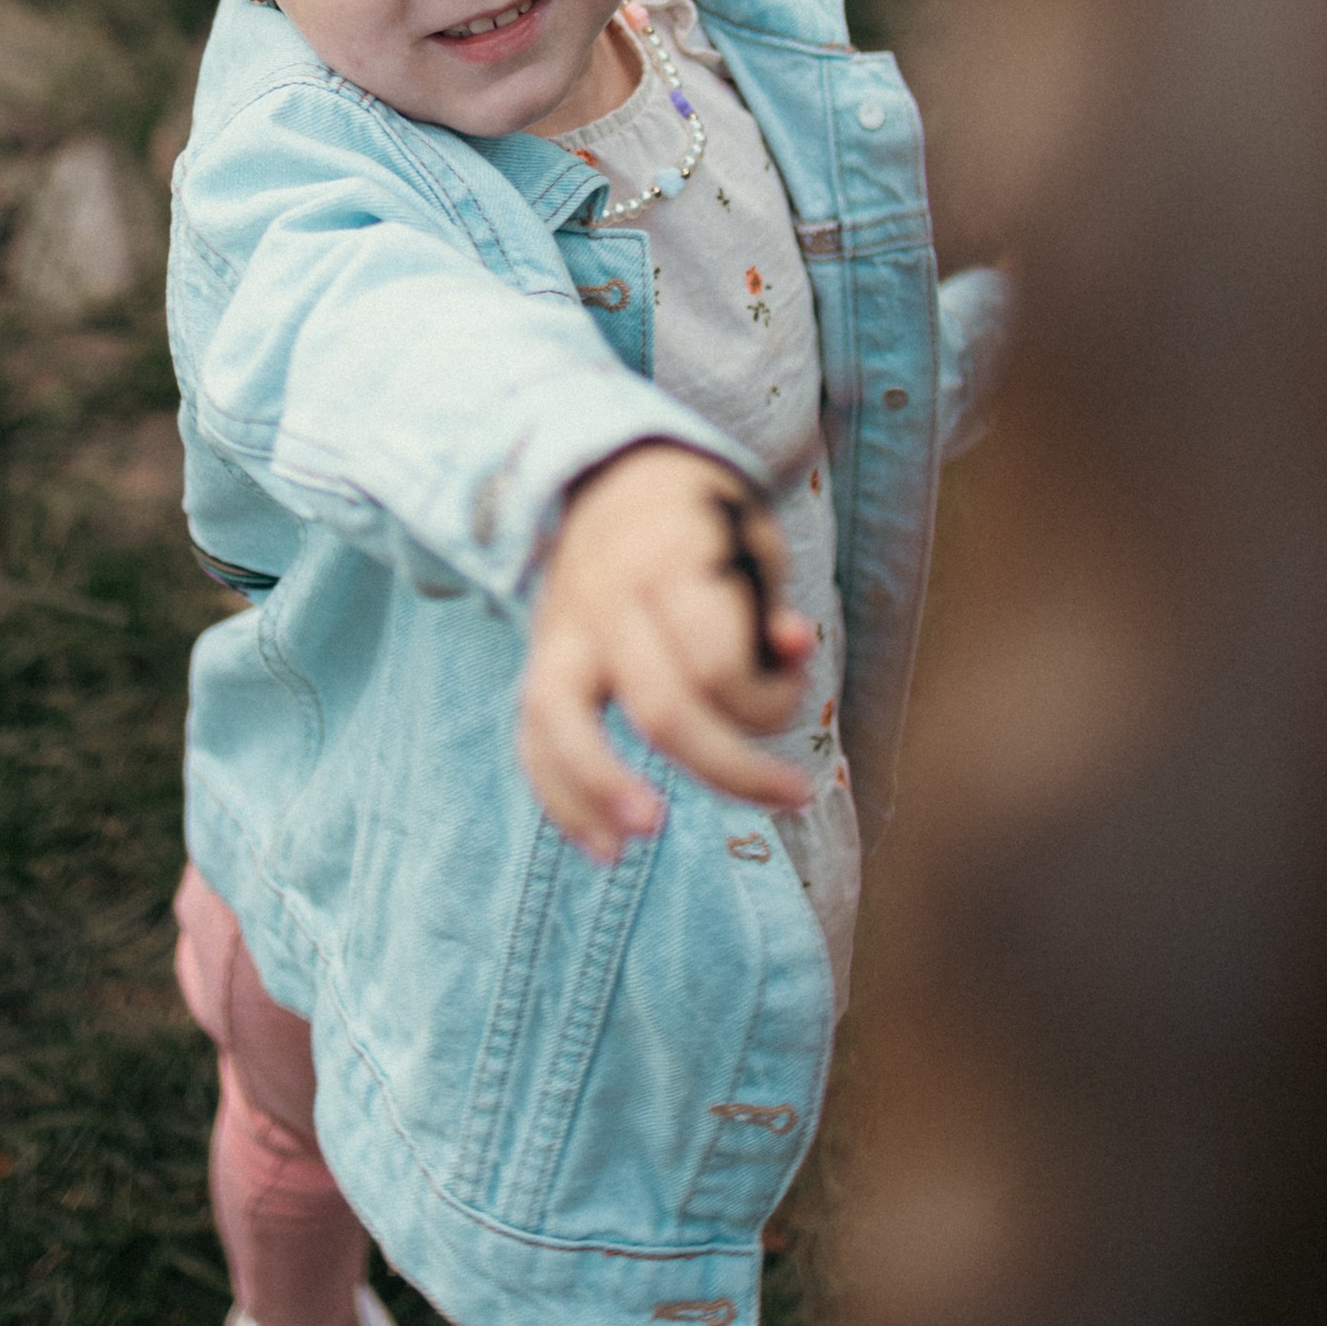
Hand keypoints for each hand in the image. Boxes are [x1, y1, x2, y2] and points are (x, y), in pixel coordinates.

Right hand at [518, 441, 816, 862]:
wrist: (619, 478)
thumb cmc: (706, 524)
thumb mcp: (754, 542)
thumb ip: (769, 602)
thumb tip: (793, 645)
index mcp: (669, 560)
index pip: (717, 662)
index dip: (767, 700)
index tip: (795, 693)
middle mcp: (606, 598)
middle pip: (660, 708)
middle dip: (727, 768)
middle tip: (789, 799)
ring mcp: (562, 631)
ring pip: (562, 723)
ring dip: (604, 789)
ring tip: (645, 837)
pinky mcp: (537, 661)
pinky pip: (531, 738)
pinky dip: (561, 799)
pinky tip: (602, 847)